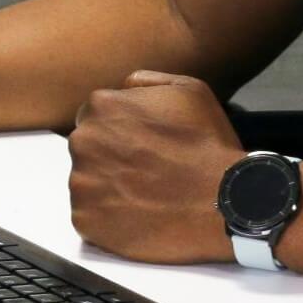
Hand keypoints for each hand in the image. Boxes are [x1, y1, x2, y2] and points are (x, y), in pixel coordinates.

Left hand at [67, 70, 244, 263]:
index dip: (119, 129)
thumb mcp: (188, 89)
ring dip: (107, 185)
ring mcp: (81, 184)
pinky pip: (88, 214)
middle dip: (109, 155)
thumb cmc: (207, 142)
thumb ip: (145, 82)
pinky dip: (107, 216)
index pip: (95, 115)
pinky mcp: (85, 220)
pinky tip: (137, 214)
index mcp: (101, 107)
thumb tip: (123, 88)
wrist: (221, 200)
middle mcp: (82, 142)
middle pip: (87, 147)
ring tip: (143, 194)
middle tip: (144, 169)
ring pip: (86, 181)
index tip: (141, 144)